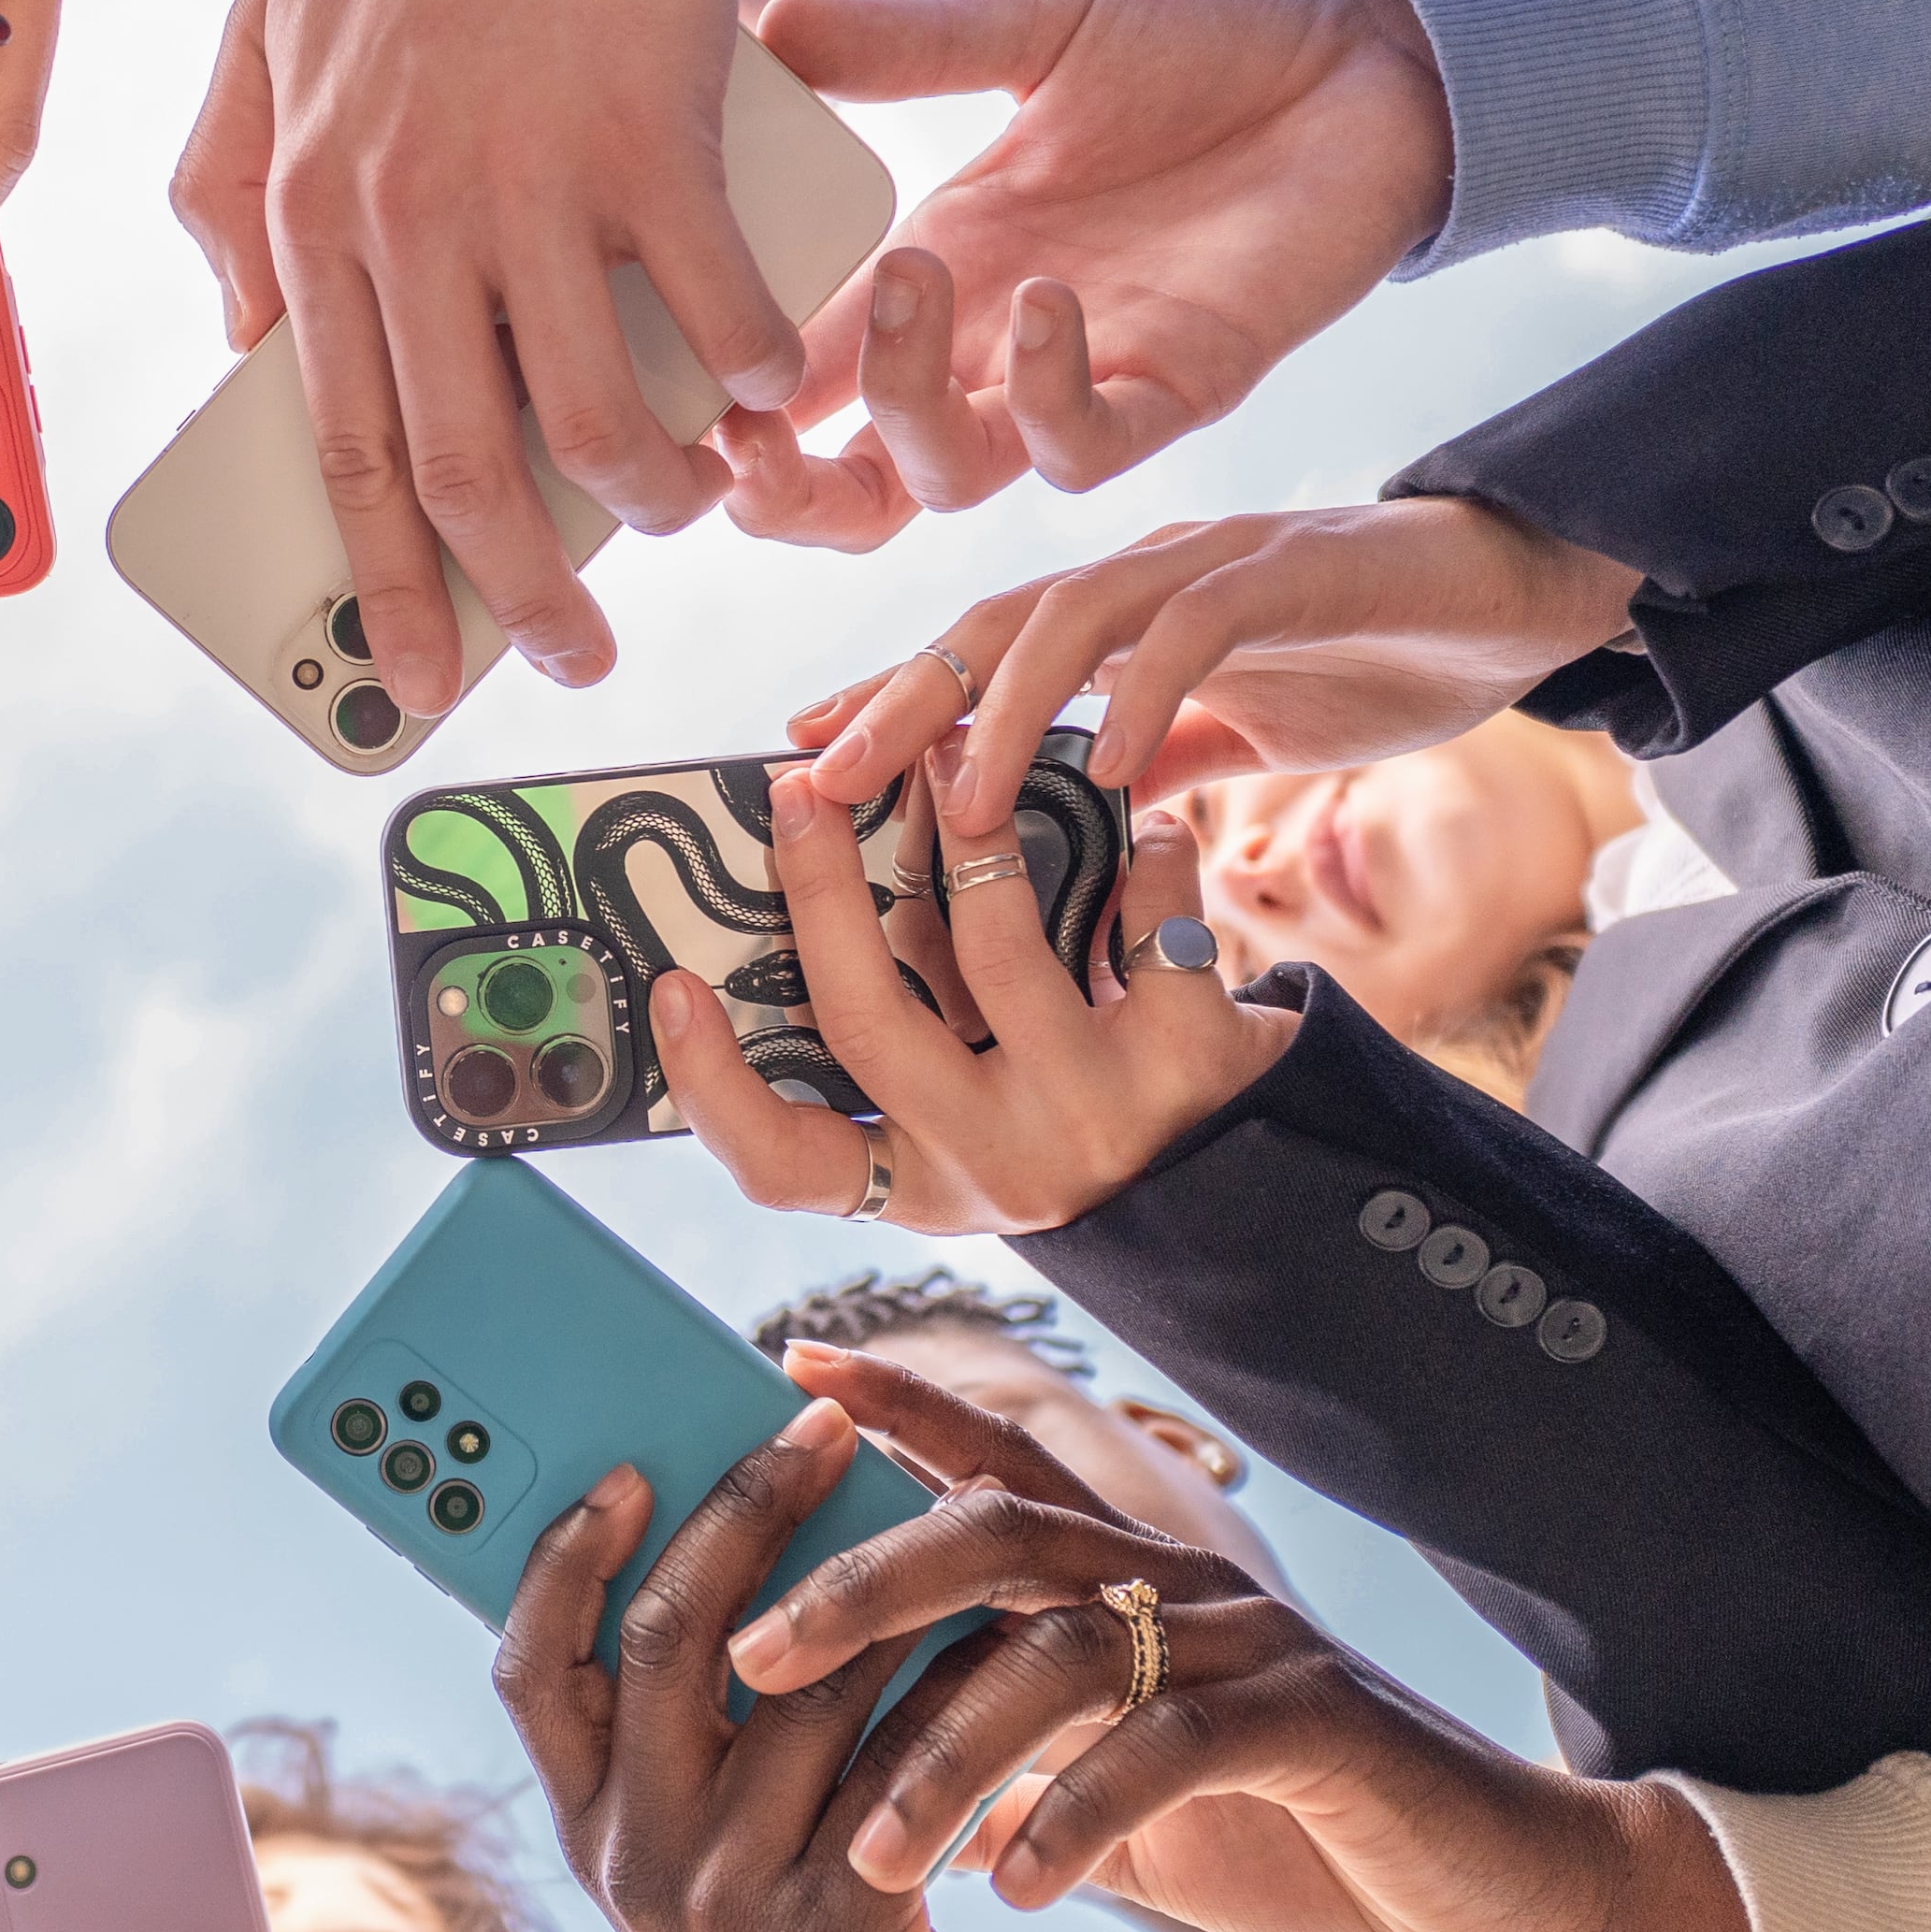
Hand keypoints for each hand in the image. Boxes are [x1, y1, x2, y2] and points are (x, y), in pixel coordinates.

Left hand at [172, 0, 783, 713]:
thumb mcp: (260, 32)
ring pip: (597, 419)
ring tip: (691, 518)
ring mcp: (532, 186)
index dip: (377, 582)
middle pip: (461, 471)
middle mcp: (407, 217)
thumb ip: (225, 186)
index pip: (338, 445)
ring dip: (654, 501)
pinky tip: (778, 396)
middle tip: (571, 663)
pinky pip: (716, 309)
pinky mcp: (655, 141)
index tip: (407, 674)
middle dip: (518, 599)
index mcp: (309, 206)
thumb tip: (244, 343)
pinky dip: (756, 375)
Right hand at [489, 1415, 986, 1931]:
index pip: (529, 1671)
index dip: (563, 1558)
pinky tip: (993, 1625)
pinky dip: (951, 1676)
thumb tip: (715, 1528)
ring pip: (803, 1686)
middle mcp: (638, 1858)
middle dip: (743, 1511)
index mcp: (584, 1828)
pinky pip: (902, 1758)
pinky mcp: (844, 1923)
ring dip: (876, 1581)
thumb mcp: (683, 1847)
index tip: (622, 1465)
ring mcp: (734, 1895)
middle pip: (668, 1641)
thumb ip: (672, 1727)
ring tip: (930, 1509)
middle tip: (815, 1426)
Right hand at [650, 773, 1290, 1234]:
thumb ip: (901, 1034)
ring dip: (968, 827)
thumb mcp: (975, 1118)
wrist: (1260, 1182)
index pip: (783, 1165)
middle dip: (822, 887)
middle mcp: (995, 1163)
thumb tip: (812, 876)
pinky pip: (1141, 917)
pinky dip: (1142, 852)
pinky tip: (1138, 826)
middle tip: (801, 788)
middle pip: (868, 1020)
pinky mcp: (1190, 1061)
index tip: (669, 986)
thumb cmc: (1079, 1116)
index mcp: (921, 1180)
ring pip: (996, 947)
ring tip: (955, 749)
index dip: (710, 1083)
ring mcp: (1091, 1116)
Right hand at [717, 0, 1450, 550]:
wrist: (1369, 45)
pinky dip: (1050, 395)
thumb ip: (905, 42)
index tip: (662, 361)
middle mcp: (992, 339)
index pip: (798, 368)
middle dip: (785, 491)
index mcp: (938, 260)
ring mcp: (1083, 371)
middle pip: (859, 482)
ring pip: (954, 477)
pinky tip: (1044, 296)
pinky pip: (1090, 445)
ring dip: (906, 407)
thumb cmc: (1208, 30)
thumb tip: (763, 27)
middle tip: (739, 435)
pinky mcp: (1185, 381)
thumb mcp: (1037, 13)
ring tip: (911, 281)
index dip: (724, 393)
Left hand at [729, 1344, 1753, 1931]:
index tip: (789, 1373)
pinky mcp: (1315, 1721)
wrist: (1498, 1881)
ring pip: (1065, 1647)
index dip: (901, 1408)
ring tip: (877, 1857)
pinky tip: (1021, 1886)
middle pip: (998, 1529)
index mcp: (1135, 1582)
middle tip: (753, 1651)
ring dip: (949, 1756)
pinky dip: (1080, 1815)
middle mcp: (1182, 1583)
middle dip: (864, 1580)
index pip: (998, 1468)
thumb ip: (1036, 1782)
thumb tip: (917, 1812)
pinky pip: (1173, 1746)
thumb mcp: (1137, 1806)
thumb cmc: (1304, 1832)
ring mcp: (1251, 1643)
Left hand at [787, 500, 1646, 827]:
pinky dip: (1145, 693)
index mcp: (1123, 616)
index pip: (976, 656)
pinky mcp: (1298, 568)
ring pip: (1072, 614)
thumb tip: (1063, 826)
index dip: (887, 707)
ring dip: (1001, 710)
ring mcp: (1217, 562)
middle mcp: (1148, 575)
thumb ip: (1154, 765)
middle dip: (897, 704)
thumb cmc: (1378, 658)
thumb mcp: (1241, 734)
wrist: (1526, 596)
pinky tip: (1110, 765)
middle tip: (819, 788)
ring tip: (955, 805)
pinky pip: (1199, 623)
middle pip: (988, 625)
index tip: (797, 772)